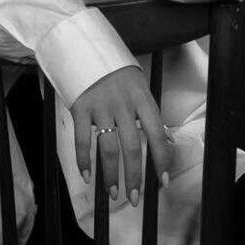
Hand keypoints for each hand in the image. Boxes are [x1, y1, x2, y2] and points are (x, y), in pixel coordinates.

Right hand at [70, 65, 171, 205]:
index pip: (156, 134)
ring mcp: (100, 106)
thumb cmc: (118, 72)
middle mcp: (123, 104)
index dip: (161, 161)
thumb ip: (148, 112)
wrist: (87, 47)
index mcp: (142, 98)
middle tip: (134, 198)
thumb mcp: (139, 86)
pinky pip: (82, 140)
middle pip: (131, 147)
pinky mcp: (80, 107)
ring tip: (113, 193)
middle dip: (134, 177)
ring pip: (107, 148)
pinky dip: (84, 161)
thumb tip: (164, 141)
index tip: (163, 183)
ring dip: (111, 175)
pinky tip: (88, 176)